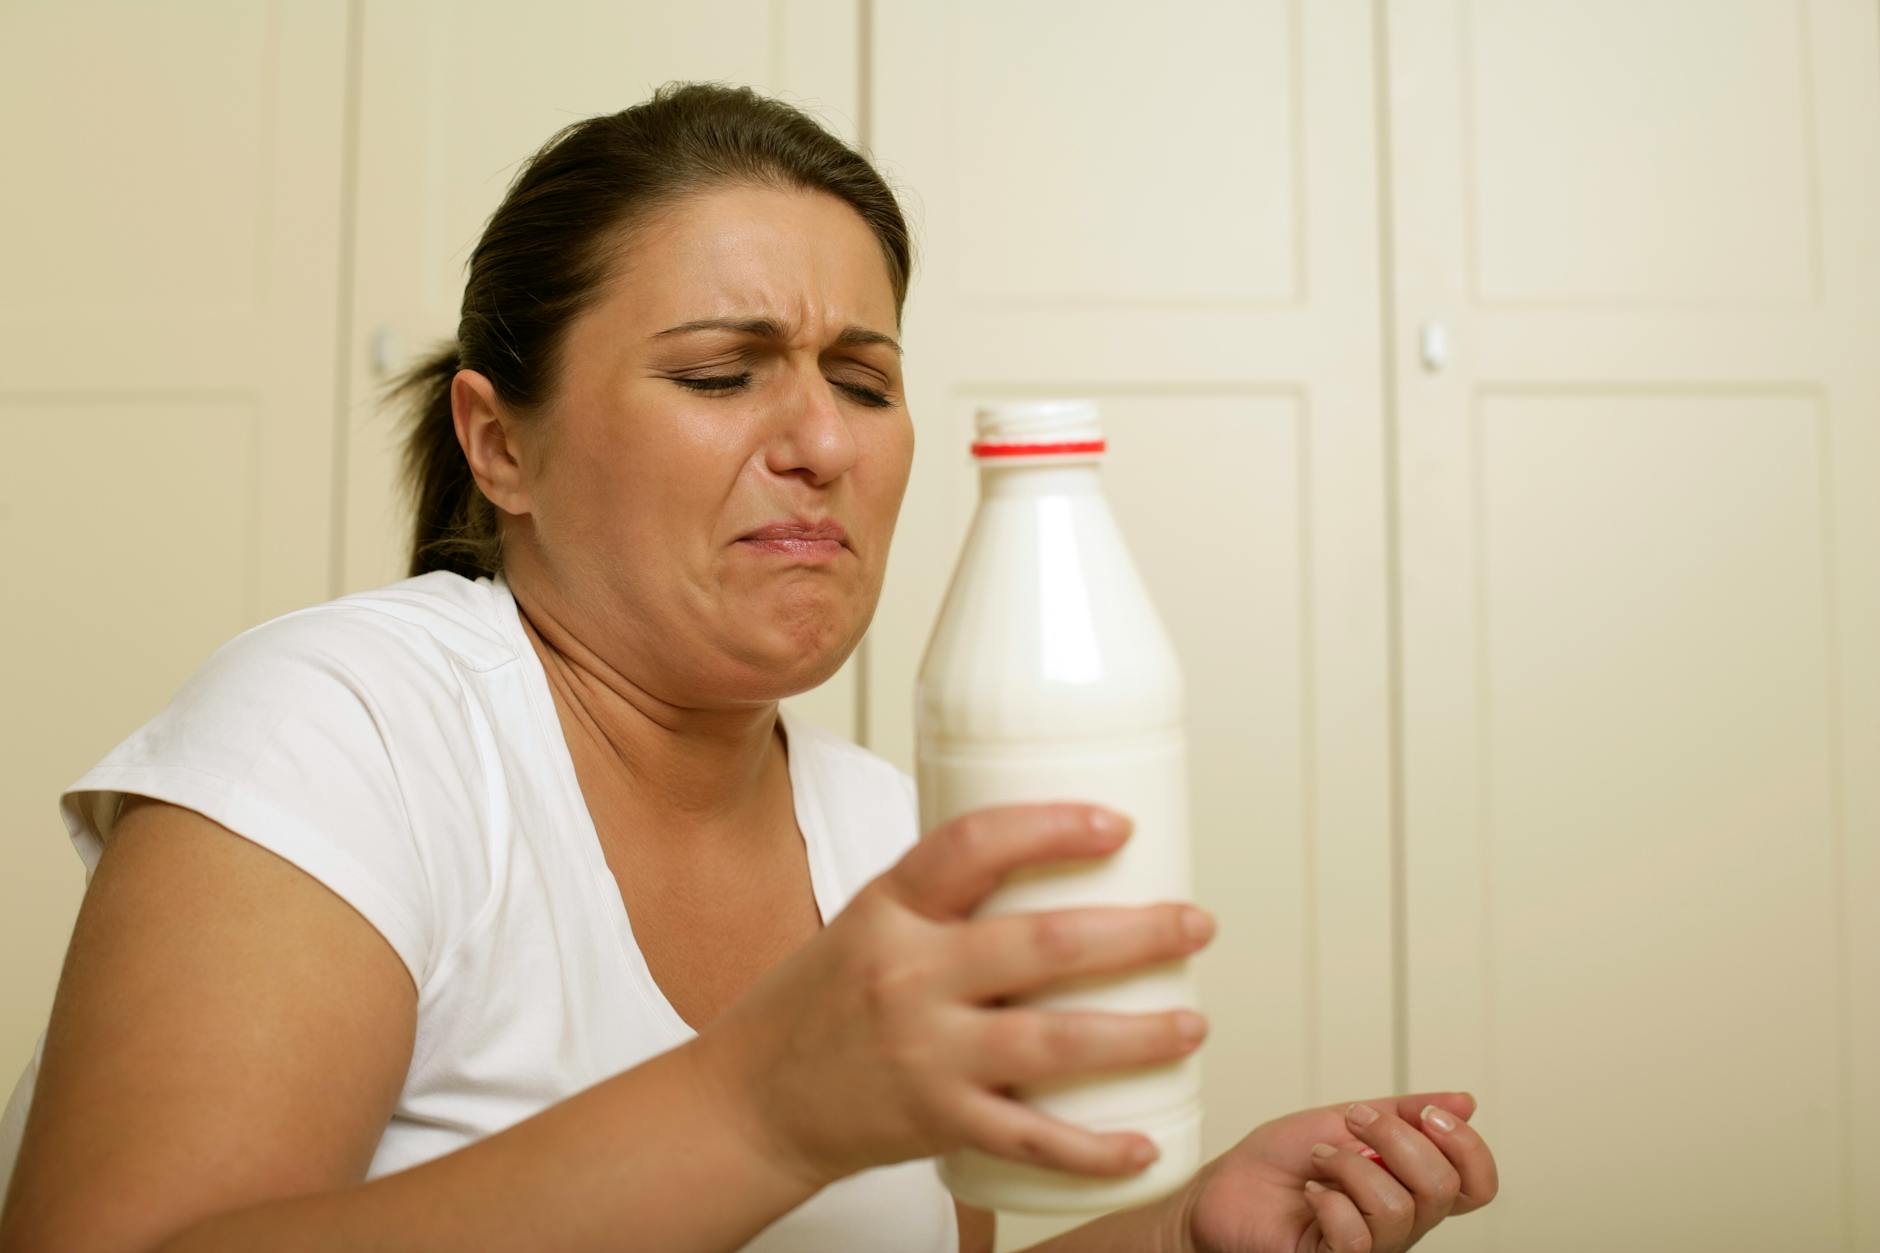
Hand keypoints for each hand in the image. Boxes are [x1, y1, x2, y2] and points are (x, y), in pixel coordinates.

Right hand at [697, 803, 1215, 1187]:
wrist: (751, 1099)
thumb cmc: (817, 1001)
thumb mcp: (867, 921)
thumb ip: (945, 898)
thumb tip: (1053, 858)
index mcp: (889, 908)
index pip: (973, 846)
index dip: (1052, 828)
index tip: (1117, 824)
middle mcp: (908, 975)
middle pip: (1042, 944)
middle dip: (1138, 933)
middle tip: (1196, 924)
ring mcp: (925, 1053)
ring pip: (1054, 1042)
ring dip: (1139, 1034)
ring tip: (1193, 1022)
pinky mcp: (937, 1121)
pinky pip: (1030, 1140)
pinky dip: (1094, 1149)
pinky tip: (1145, 1144)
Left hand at [1173, 1092, 1498, 1252]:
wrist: (1226, 1187)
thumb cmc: (1282, 1161)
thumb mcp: (1346, 1119)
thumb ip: (1404, 1112)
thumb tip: (1465, 1101)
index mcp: (1411, 1186)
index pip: (1477, 1184)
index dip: (1469, 1148)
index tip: (1428, 1114)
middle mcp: (1402, 1222)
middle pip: (1441, 1188)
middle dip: (1394, 1137)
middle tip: (1352, 1121)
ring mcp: (1372, 1247)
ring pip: (1398, 1209)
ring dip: (1349, 1166)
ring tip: (1320, 1159)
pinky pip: (1357, 1239)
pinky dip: (1329, 1202)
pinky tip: (1311, 1194)